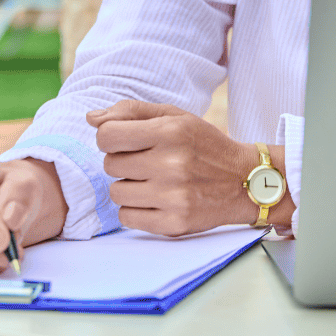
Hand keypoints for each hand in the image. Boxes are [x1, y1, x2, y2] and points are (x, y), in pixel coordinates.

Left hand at [88, 100, 292, 234]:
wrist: (244, 181)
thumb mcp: (175, 117)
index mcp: (170, 132)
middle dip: (124, 161)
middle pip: (110, 164)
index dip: (110, 137)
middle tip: (149, 160)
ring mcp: (173, 197)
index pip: (107, 136)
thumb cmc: (203, 144)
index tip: (125, 140)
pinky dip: (136, 209)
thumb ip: (131, 112)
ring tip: (154, 180)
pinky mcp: (174, 223)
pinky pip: (127, 217)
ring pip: (116, 192)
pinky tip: (157, 199)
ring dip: (129, 186)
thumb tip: (91, 119)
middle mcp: (171, 164)